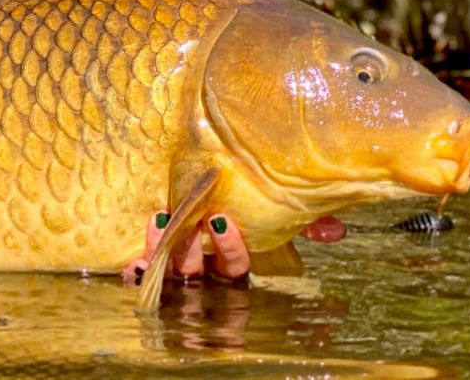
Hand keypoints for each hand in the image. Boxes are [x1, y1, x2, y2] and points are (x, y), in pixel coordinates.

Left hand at [124, 212, 344, 282]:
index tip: (221, 221)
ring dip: (163, 249)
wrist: (194, 194)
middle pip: (198, 270)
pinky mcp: (148, 267)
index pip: (235, 266)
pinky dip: (137, 271)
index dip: (231, 249)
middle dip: (194, 249)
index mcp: (231, 263)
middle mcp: (203, 271)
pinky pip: (141, 276)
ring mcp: (174, 270)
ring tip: (159, 219)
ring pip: (169, 270)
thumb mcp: (268, 217)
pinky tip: (133, 263)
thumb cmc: (236, 211)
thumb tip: (337, 230)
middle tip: (190, 220)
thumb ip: (300, 223)